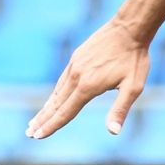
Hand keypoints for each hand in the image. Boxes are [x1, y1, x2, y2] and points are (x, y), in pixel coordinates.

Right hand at [27, 19, 150, 138]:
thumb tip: (113, 132)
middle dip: (42, 120)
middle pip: (56, 104)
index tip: (38, 136)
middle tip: (29, 133)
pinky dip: (55, 93)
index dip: (52, 126)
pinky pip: (62, 80)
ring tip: (36, 120)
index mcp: (88, 86)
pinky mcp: (76, 58)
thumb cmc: (134, 60)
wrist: (129, 28)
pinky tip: (55, 99)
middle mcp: (76, 76)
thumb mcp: (133, 87)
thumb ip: (120, 110)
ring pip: (57, 92)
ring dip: (46, 107)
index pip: (65, 112)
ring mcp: (74, 65)